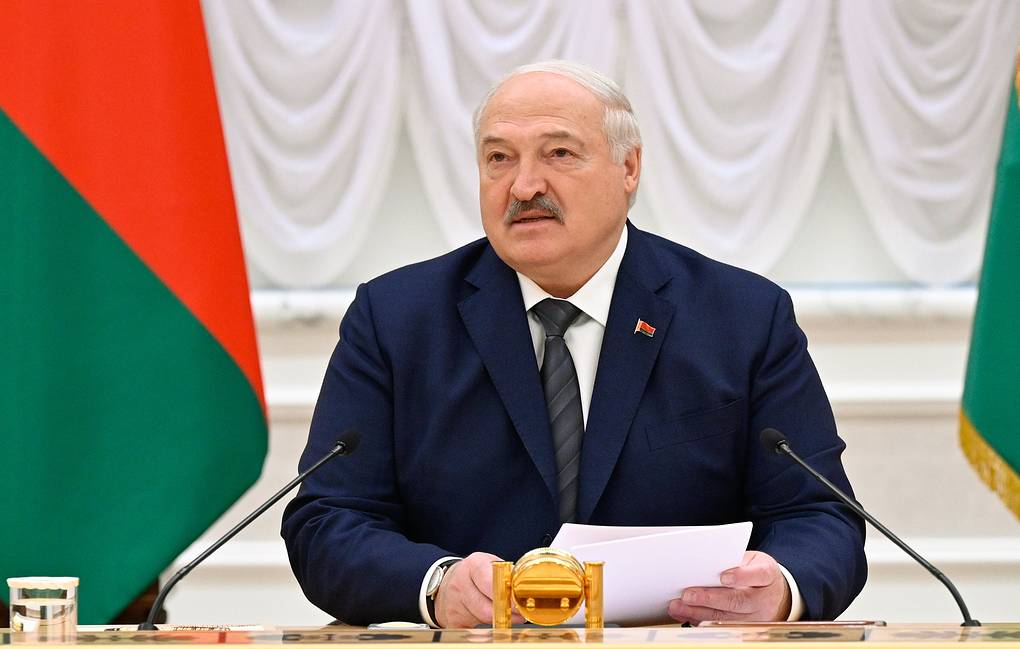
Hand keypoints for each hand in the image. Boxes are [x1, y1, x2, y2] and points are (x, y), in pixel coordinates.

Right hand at [434, 552, 524, 627]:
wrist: (447, 582)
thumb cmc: (476, 574)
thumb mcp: (490, 564)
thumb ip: (506, 575)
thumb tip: (526, 592)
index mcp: (473, 565)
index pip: (491, 583)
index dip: (507, 596)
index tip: (520, 606)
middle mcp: (460, 584)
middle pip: (488, 608)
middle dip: (507, 612)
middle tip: (520, 614)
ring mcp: (454, 604)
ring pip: (483, 620)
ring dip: (499, 620)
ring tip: (507, 614)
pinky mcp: (452, 620)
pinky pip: (473, 632)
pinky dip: (485, 630)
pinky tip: (491, 622)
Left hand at [667, 551, 791, 623]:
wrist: (776, 594)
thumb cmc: (757, 571)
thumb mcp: (753, 560)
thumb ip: (734, 561)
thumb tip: (704, 562)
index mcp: (768, 575)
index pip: (758, 575)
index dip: (741, 576)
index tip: (723, 577)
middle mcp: (764, 599)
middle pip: (738, 601)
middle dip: (710, 598)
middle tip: (687, 595)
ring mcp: (756, 617)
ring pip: (726, 617)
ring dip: (699, 612)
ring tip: (678, 606)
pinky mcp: (745, 628)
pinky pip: (721, 626)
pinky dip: (700, 621)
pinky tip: (685, 615)